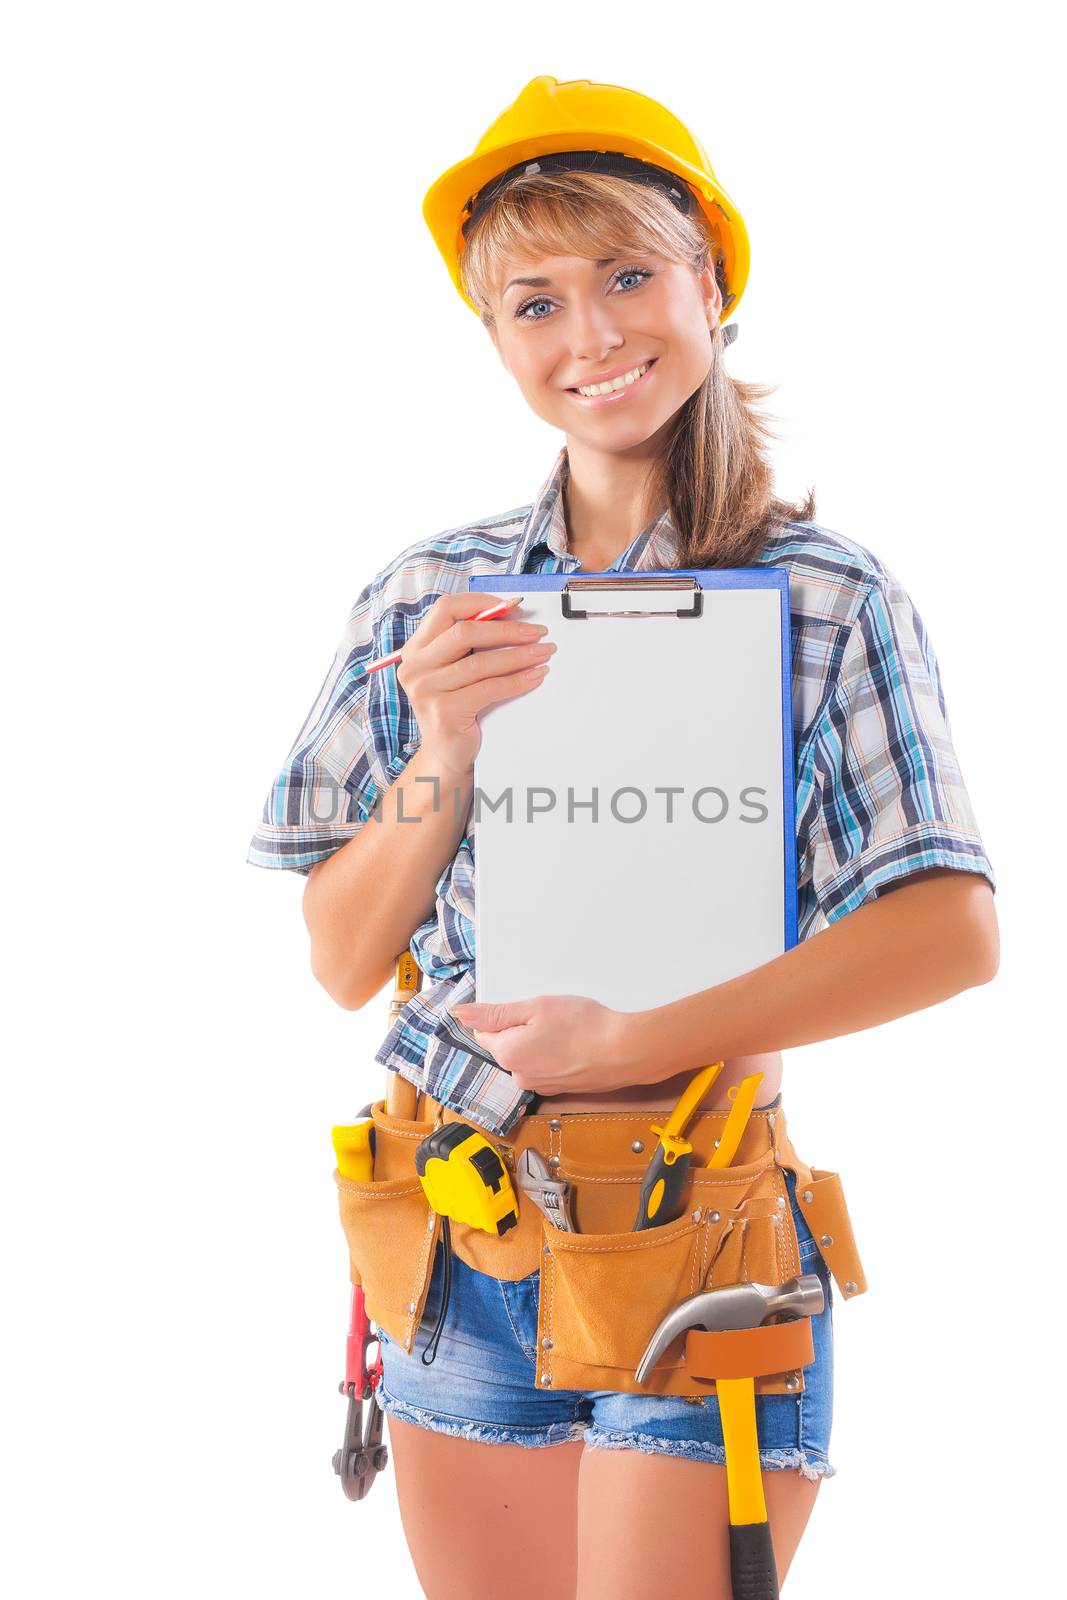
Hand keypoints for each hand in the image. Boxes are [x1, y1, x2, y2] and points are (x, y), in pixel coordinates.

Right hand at [396, 593, 554, 777]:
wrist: (446, 754)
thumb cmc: (456, 707)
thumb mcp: (455, 670)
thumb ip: (469, 644)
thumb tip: (510, 616)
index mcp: (416, 649)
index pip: (445, 608)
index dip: (480, 603)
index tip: (511, 607)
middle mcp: (415, 666)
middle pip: (464, 632)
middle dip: (507, 630)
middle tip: (537, 632)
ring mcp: (426, 690)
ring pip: (480, 662)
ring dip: (519, 655)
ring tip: (543, 653)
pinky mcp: (444, 712)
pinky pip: (490, 688)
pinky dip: (518, 680)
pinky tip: (535, 676)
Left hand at [448, 995, 637, 1094]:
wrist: (624, 1052)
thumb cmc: (583, 1026)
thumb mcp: (535, 1008)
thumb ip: (495, 1013)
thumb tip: (460, 1013)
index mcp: (506, 1054)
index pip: (484, 1030)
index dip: (504, 1015)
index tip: (526, 1009)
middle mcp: (518, 1076)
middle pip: (506, 1044)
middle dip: (522, 1028)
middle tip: (550, 1017)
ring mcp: (538, 1085)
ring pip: (527, 1055)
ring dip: (538, 1042)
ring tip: (565, 1031)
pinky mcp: (557, 1089)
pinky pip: (544, 1066)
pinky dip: (554, 1055)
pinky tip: (572, 1045)